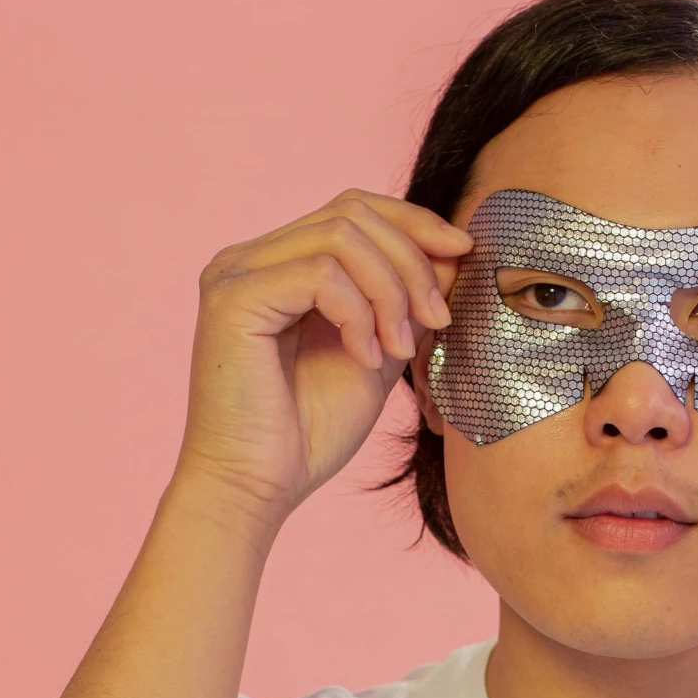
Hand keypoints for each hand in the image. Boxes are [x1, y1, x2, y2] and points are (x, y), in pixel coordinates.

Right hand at [174, 189, 471, 530]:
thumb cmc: (309, 431)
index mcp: (279, 263)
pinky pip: (322, 275)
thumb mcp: (379, 352)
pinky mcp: (233, 296)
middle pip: (352, 211)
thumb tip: (453, 253)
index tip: (464, 254)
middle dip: (412, 260)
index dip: (414, 222)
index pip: (354, 209)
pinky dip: (359, 315)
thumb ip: (404, 301)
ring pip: (342, 237)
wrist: (257, 488)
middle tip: (440, 319)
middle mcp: (250, 257)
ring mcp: (236, 272)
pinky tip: (365, 359)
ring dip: (391, 292)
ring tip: (400, 349)